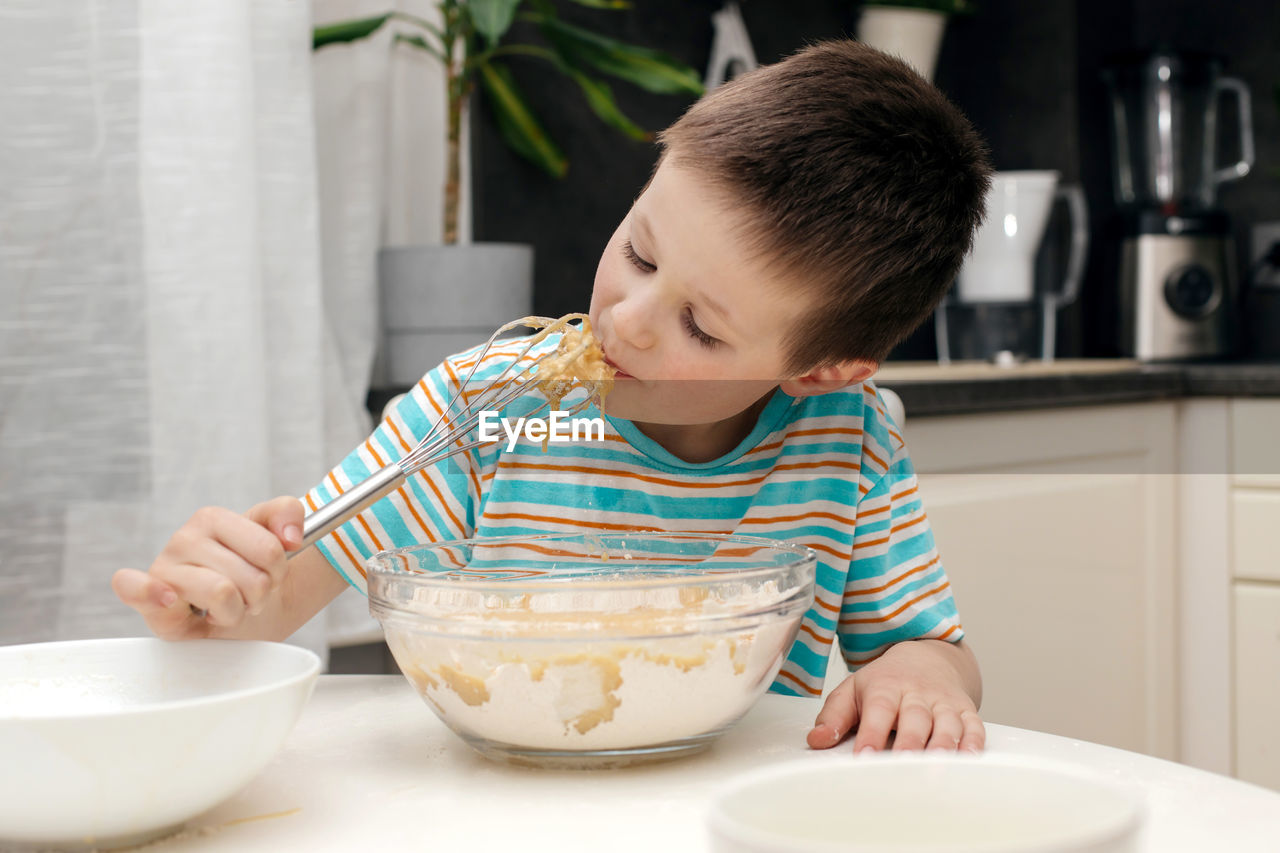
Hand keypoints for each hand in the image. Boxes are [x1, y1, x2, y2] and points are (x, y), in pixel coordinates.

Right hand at [111, 496, 304, 639]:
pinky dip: (150, 593)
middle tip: (247, 596)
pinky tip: (166, 596)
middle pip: (252, 577)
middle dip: (259, 595)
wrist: (241, 612)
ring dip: (236, 612)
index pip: (269, 549)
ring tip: (228, 609)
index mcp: (211, 519)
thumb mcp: (278, 538)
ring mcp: (163, 570)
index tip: (272, 572)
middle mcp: (183, 540)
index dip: (279, 569)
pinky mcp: (149, 604)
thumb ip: (287, 513)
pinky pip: (136, 589)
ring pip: (223, 593)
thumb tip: (289, 535)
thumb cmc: (253, 574)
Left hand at [806, 639, 983, 752]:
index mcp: (885, 687)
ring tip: (936, 770)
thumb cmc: (885, 682)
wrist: (927, 657)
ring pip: (946, 724)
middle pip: (915, 719)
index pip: (878, 710)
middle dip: (909, 744)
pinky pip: (974, 727)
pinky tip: (968, 760)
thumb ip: (834, 715)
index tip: (864, 757)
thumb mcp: (853, 690)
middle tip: (902, 768)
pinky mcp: (966, 711)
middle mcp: (917, 694)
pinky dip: (974, 744)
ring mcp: (943, 703)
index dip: (871, 734)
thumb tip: (816, 740)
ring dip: (943, 747)